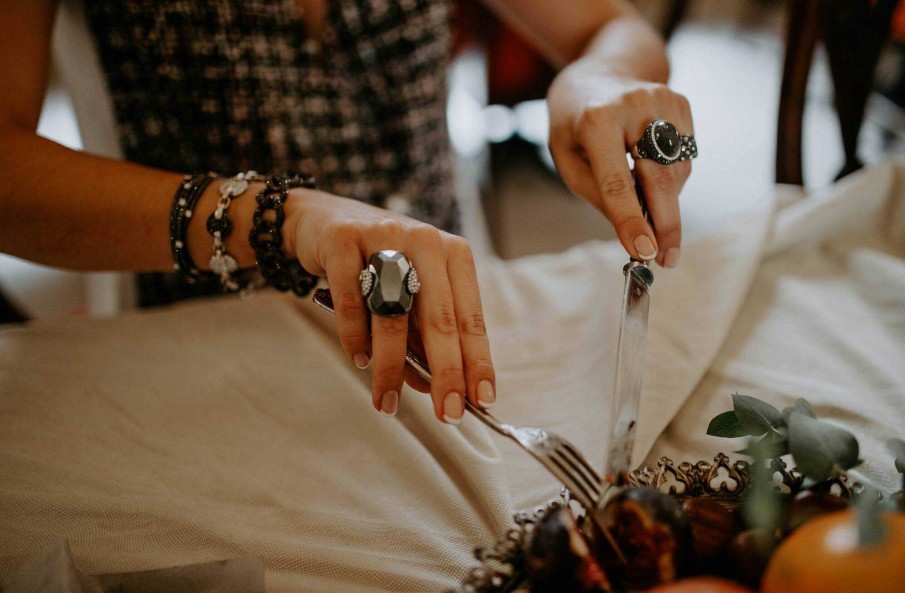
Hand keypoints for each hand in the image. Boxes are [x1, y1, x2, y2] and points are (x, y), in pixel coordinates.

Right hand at [285, 190, 494, 422]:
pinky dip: (354, 336)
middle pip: (439, 319)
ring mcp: (383, 236)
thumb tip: (431, 385)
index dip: (477, 361)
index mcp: (452, 254)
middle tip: (447, 413)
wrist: (321, 220)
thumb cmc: (377, 264)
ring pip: (393, 314)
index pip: (470, 317)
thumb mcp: (409, 293)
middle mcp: (424, 241)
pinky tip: (359, 360)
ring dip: (390, 366)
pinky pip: (352, 300)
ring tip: (387, 400)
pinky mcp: (343, 240)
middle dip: (446, 373)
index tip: (482, 399)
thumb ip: (423, 335)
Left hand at [547, 61, 693, 267]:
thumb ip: (597, 194)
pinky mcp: (681, 103)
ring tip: (647, 210)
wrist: (600, 71)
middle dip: (665, 224)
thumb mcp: (567, 158)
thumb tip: (634, 232)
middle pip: (658, 178)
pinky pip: (685, 157)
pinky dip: (672, 178)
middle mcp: (634, 106)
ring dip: (665, 201)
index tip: (645, 253)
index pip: (616, 183)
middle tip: (667, 258)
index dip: (631, 222)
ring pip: (676, 172)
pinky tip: (651, 174)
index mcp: (595, 120)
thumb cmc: (575, 122)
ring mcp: (663, 101)